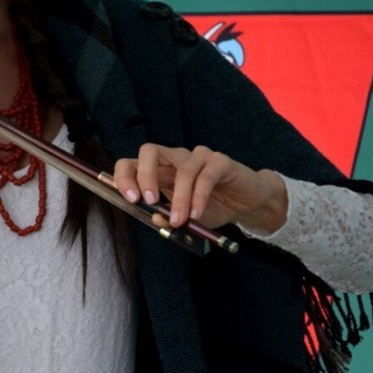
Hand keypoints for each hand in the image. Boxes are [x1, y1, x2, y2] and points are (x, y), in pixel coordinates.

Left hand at [112, 143, 287, 233]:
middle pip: (149, 151)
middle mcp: (176, 158)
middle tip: (148, 201)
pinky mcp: (220, 161)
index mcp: (161, 170)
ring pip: (182, 170)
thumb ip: (168, 217)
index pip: (132, 164)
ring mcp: (198, 157)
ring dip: (179, 198)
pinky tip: (197, 213)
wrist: (246, 203)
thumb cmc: (212, 207)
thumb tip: (154, 217)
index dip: (125, 177)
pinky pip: (205, 176)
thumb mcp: (185, 218)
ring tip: (180, 220)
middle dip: (144, 175)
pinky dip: (198, 196)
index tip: (130, 199)